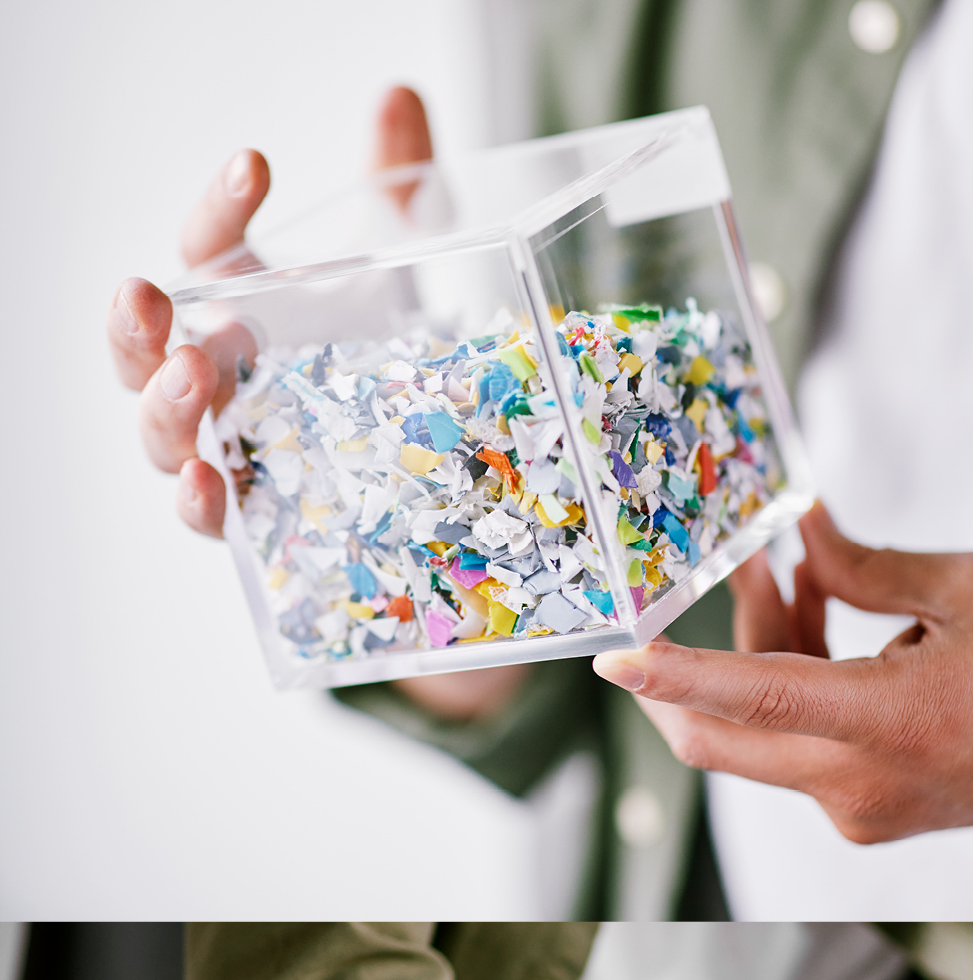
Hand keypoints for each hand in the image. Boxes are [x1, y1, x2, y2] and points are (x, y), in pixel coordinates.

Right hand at [109, 87, 513, 718]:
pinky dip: (205, 504)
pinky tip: (211, 485)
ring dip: (163, 406)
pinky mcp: (265, 518)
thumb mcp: (421, 271)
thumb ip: (400, 184)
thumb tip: (398, 98)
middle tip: (149, 295)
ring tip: (187, 376)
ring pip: (163, 432)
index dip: (221, 205)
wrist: (467, 471)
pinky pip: (219, 520)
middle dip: (136, 324)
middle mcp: (223, 376)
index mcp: (248, 305)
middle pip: (146, 350)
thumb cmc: (411, 359)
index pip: (210, 247)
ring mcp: (234, 447)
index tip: (255, 162)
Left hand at [593, 502, 972, 836]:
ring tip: (802, 582)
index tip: (612, 655)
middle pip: (720, 736)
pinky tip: (832, 634)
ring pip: (758, 737)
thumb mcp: (969, 589)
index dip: (670, 673)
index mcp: (891, 723)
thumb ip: (866, 566)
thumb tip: (803, 536)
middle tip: (704, 591)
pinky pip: (798, 752)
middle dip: (693, 665)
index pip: (748, 697)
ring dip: (756, 662)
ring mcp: (864, 809)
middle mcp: (864, 783)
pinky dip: (795, 694)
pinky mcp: (873, 814)